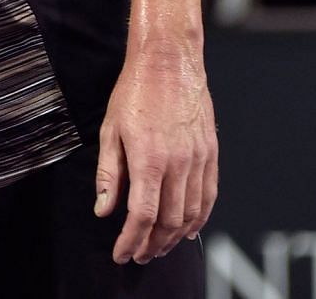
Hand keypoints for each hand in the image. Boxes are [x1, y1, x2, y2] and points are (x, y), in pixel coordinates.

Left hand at [95, 42, 217, 265]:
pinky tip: (186, 229)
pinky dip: (198, 219)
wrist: (168, 61)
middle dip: (151, 245)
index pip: (142, 215)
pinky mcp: (211, 154)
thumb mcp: (110, 130)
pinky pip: (209, 197)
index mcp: (149, 158)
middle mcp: (178, 163)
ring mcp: (199, 160)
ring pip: (191, 214)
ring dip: (174, 237)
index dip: (131, 240)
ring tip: (157, 247)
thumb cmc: (134, 92)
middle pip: (168, 221)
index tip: (121, 254)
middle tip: (138, 255)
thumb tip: (104, 210)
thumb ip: (109, 174)